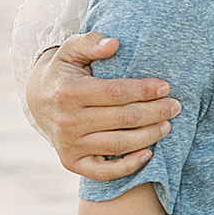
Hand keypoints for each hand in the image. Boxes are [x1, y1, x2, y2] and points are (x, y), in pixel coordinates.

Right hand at [29, 35, 178, 180]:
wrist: (38, 100)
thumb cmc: (64, 72)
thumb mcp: (70, 50)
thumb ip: (90, 42)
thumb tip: (114, 43)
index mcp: (68, 92)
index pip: (116, 93)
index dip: (144, 90)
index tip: (165, 86)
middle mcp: (67, 122)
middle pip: (122, 119)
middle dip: (154, 112)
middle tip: (175, 106)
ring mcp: (69, 145)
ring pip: (118, 144)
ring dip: (149, 136)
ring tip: (167, 125)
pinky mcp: (72, 163)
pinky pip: (105, 172)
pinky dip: (129, 166)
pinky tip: (149, 154)